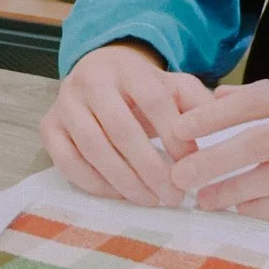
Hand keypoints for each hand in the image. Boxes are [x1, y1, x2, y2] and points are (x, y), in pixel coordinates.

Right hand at [39, 41, 211, 205]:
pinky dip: (95, 184)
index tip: (192, 165)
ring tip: (151, 200)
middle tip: (174, 196)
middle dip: (150, 168)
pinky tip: (120, 195)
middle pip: (121, 128)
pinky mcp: (49, 126)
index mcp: (127, 67)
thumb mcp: (174, 86)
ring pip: (92, 147)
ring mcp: (65, 103)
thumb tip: (220, 128)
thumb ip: (198, 104)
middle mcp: (90, 80)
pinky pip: (67, 162)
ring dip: (124, 181)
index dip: (174, 136)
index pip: (153, 100)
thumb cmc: (144, 88)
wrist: (100, 72)